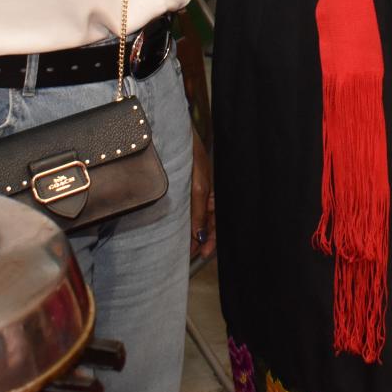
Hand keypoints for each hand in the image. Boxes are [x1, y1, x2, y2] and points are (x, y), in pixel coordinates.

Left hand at [189, 129, 214, 259]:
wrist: (175, 136)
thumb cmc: (193, 156)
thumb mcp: (199, 187)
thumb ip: (199, 212)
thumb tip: (199, 237)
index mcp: (214, 195)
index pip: (217, 222)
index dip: (212, 239)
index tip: (203, 252)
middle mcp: (205, 196)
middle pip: (207, 223)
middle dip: (201, 240)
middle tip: (192, 255)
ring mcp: (193, 194)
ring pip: (196, 219)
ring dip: (192, 233)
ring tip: (185, 248)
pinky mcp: (181, 191)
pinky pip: (186, 211)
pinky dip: (184, 222)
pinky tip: (178, 230)